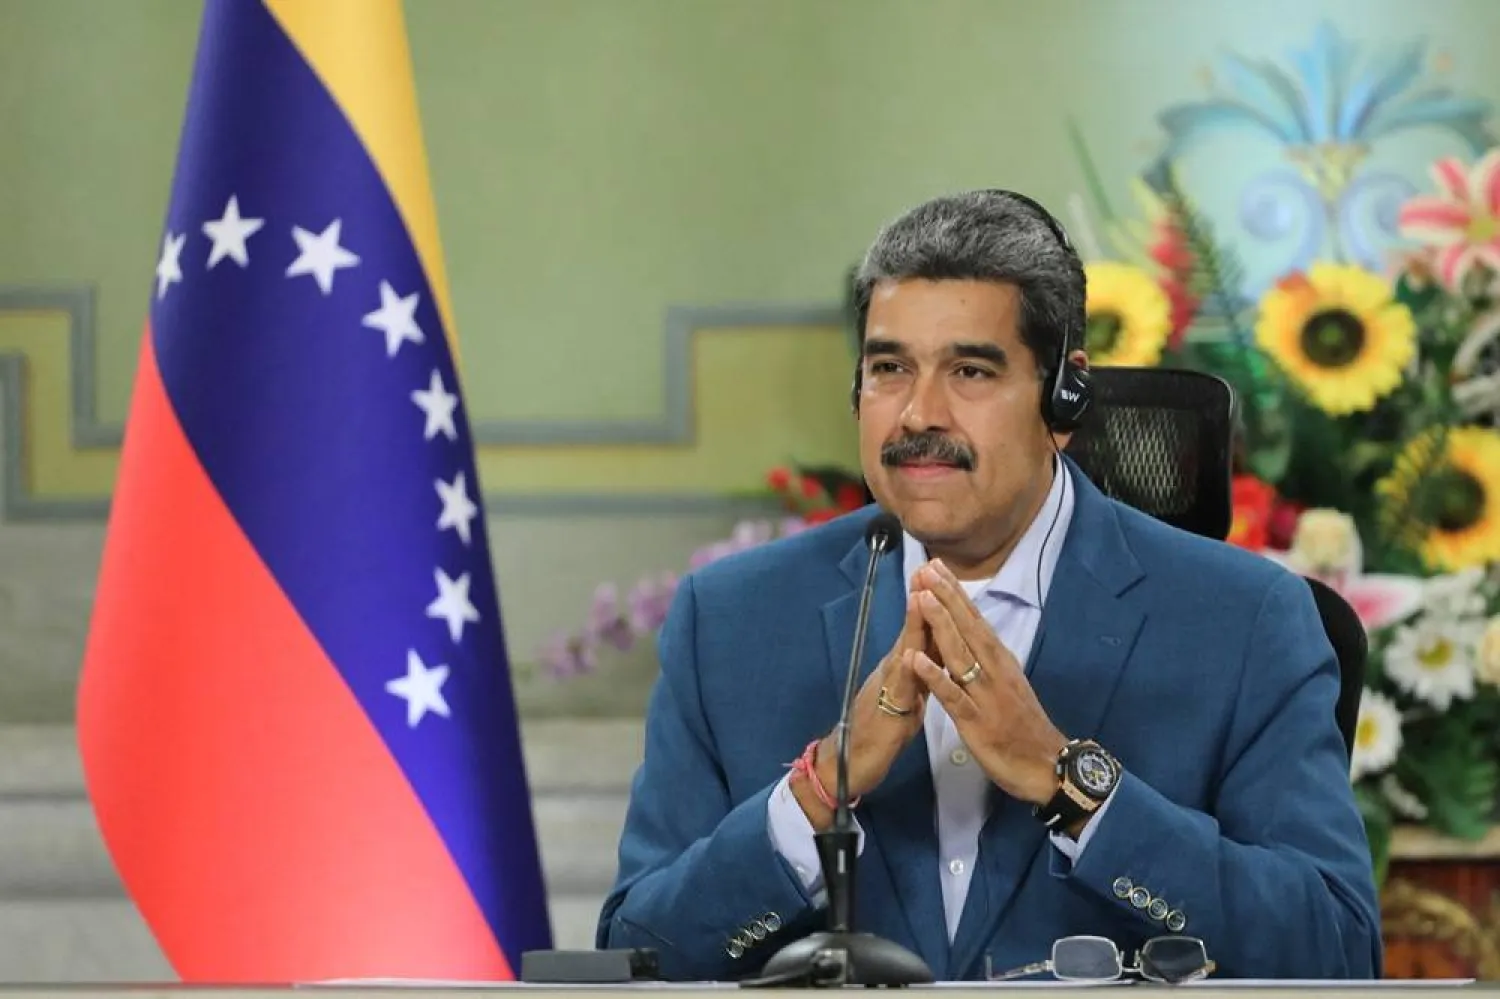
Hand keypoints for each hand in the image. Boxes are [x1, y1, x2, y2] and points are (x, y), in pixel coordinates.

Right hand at [792, 592, 930, 828]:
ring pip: (903, 652)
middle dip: (922, 600)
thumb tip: (936, 655)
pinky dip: (905, 672)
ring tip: (920, 595)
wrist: (847, 764)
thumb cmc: (879, 732)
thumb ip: (921, 676)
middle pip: (911, 631)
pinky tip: (910, 656)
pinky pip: (896, 691)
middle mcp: (892, 672)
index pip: (922, 631)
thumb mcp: (908, 699)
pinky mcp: (884, 713)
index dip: (933, 604)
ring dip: (912, 624)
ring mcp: (885, 689)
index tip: (943, 574)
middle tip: (930, 567)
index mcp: (903, 669)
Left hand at [909, 559, 1067, 805]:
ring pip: (959, 654)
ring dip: (939, 625)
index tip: (937, 566)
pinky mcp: (976, 721)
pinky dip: (934, 676)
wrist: (1047, 766)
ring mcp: (985, 694)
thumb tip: (972, 635)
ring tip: (921, 599)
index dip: (955, 593)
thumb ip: (989, 660)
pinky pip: (952, 695)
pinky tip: (915, 659)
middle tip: (927, 567)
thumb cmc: (1023, 726)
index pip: (975, 620)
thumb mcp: (1008, 684)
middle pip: (967, 628)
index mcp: (1001, 661)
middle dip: (946, 597)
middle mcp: (995, 671)